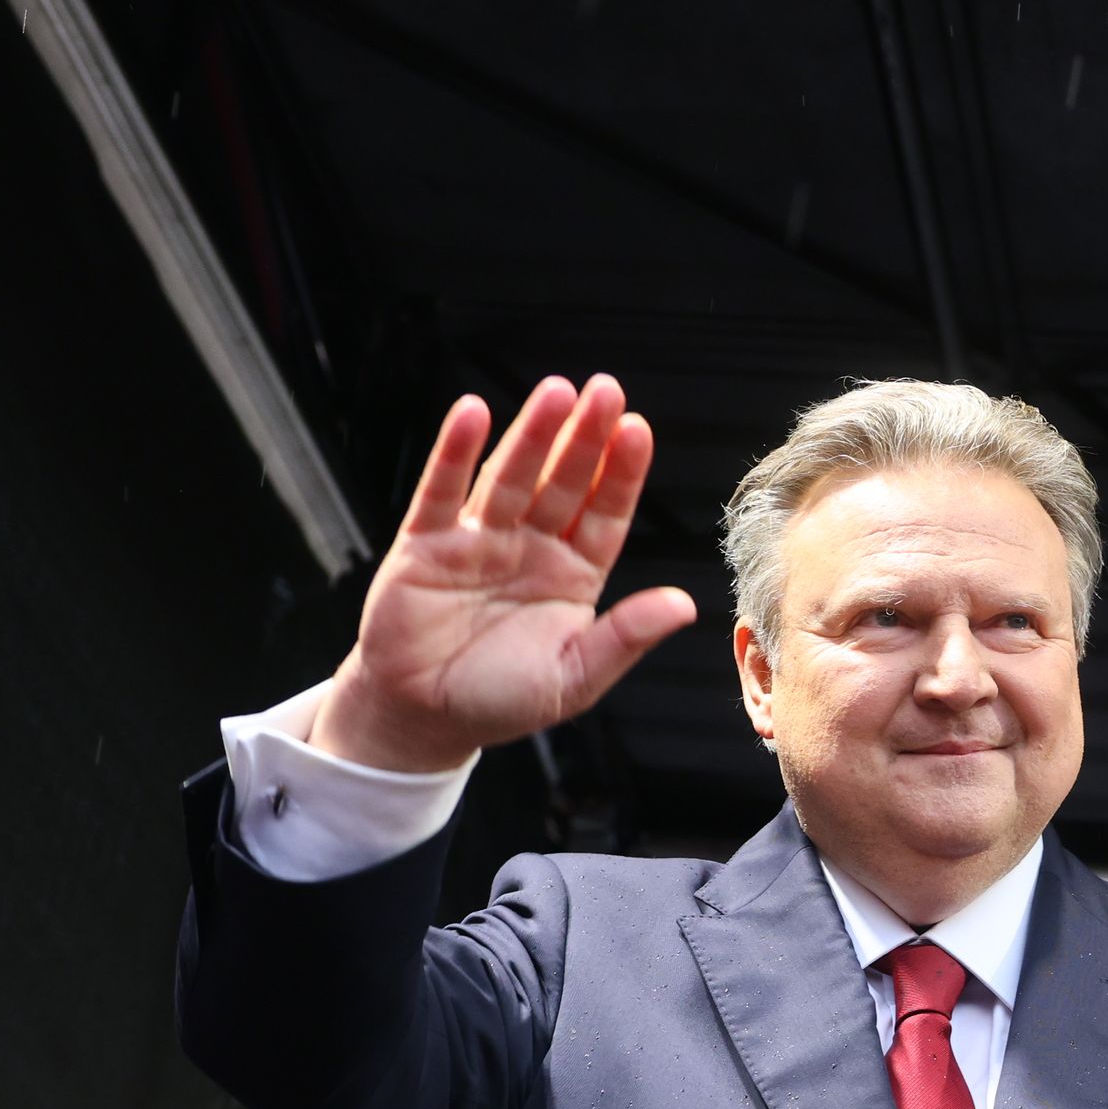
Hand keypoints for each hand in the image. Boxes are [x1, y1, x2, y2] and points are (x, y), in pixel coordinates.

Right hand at [313, 374, 696, 772]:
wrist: (423, 717)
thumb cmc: (501, 701)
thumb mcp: (574, 679)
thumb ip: (624, 638)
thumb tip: (684, 605)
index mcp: (573, 575)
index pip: (604, 514)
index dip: (621, 474)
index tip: (638, 431)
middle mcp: (530, 547)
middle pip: (563, 482)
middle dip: (584, 437)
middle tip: (606, 390)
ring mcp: (479, 540)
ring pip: (510, 477)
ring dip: (531, 434)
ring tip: (555, 392)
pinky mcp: (425, 544)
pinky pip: (441, 491)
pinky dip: (454, 451)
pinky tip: (471, 413)